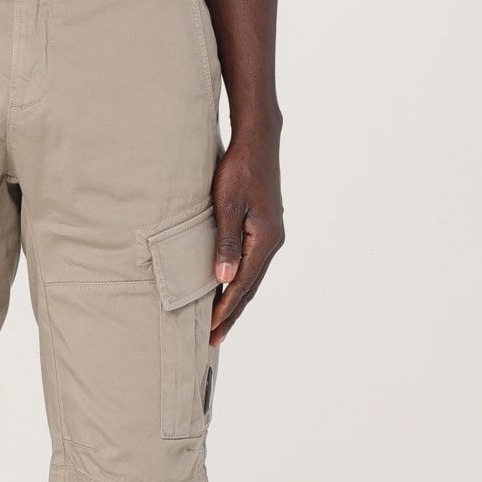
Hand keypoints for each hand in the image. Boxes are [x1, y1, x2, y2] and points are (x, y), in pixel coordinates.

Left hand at [209, 133, 284, 346]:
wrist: (258, 141)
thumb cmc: (239, 168)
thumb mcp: (227, 204)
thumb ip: (225, 243)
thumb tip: (224, 279)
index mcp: (264, 239)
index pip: (242, 284)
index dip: (224, 309)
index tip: (209, 330)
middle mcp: (272, 242)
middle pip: (250, 288)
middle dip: (231, 315)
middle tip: (213, 341)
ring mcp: (271, 236)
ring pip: (252, 278)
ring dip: (236, 302)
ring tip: (220, 323)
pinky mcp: (265, 229)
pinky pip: (252, 265)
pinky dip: (240, 283)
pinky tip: (230, 289)